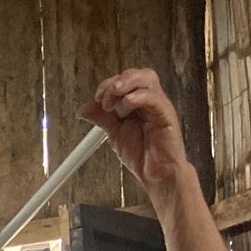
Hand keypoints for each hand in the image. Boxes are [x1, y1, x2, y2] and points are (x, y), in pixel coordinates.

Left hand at [82, 69, 187, 189]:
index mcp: (138, 102)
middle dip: (116, 82)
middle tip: (103, 100)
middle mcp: (149, 100)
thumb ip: (102, 119)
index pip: (124, 80)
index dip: (108, 85)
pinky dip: (137, 98)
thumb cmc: (142, 155)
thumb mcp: (115, 135)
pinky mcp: (166, 115)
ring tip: (113, 106)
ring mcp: (159, 106)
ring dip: (125, 86)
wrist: (157, 176)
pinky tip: (125, 107)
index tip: (96, 99)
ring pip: (146, 79)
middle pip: (137, 74)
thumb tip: (83, 109)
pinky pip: (153, 98)